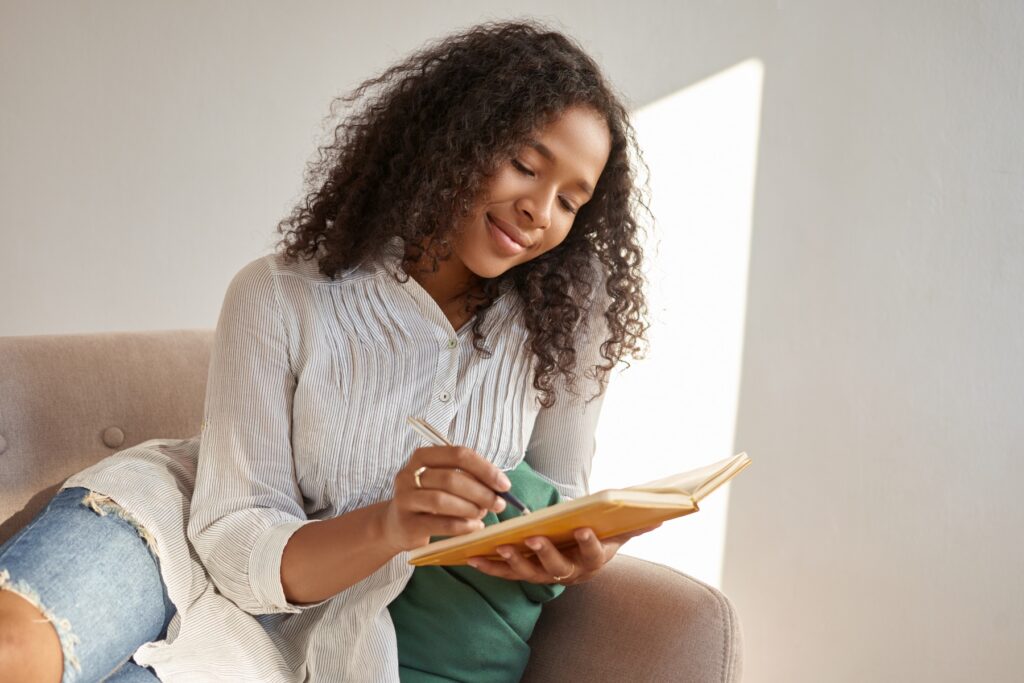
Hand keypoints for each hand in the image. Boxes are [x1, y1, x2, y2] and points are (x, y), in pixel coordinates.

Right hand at [380, 445, 510, 553]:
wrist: (397, 525)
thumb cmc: (429, 500)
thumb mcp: (445, 483)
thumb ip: (469, 479)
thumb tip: (500, 488)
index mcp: (423, 457)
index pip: (458, 455)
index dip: (485, 469)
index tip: (504, 485)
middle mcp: (409, 474)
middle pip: (450, 478)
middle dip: (481, 492)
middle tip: (499, 504)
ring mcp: (405, 499)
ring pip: (442, 500)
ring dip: (470, 508)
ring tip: (483, 515)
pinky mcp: (407, 523)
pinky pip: (439, 523)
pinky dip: (462, 526)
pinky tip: (474, 527)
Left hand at [466, 523, 661, 585]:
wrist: (579, 550)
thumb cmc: (599, 534)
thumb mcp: (619, 528)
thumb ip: (637, 521)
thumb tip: (663, 512)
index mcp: (594, 560)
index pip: (594, 553)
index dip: (590, 543)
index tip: (584, 529)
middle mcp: (569, 573)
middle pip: (558, 568)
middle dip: (545, 553)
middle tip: (534, 539)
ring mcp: (544, 575)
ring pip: (528, 573)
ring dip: (513, 561)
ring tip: (500, 547)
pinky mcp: (522, 573)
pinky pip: (504, 572)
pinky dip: (489, 565)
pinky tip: (472, 556)